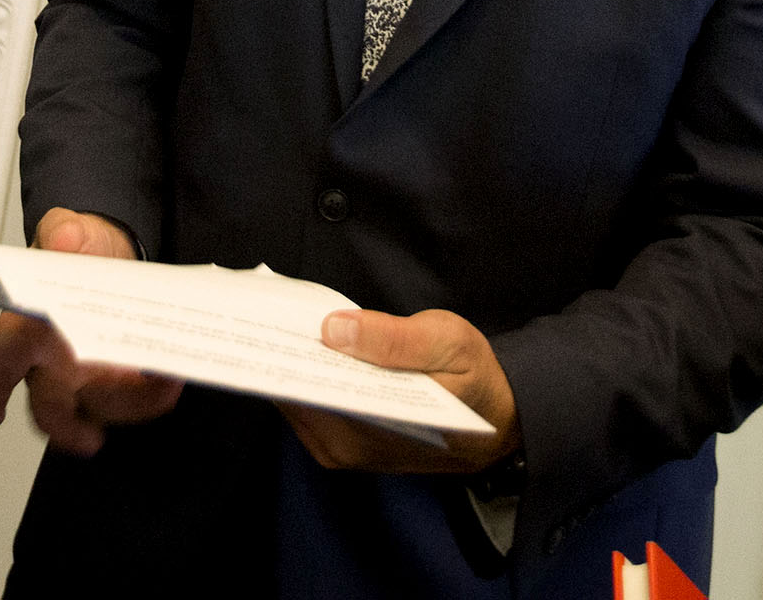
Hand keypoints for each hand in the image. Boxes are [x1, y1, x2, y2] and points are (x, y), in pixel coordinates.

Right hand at [0, 209, 181, 455]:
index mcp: (26, 328)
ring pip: (98, 410)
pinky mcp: (118, 381)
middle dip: (69, 425)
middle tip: (89, 433)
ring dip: (130, 406)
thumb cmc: (76, 253)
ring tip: (162, 386)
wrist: (109, 255)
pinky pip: (133, 401)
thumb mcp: (68, 231)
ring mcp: (84, 378)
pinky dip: (155, 395)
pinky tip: (172, 377)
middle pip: (49, 405)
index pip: (1, 361)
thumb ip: (63, 231)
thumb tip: (63, 239)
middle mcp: (50, 363)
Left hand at [280, 308, 520, 475]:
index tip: (264, 321)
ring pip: (296, 403)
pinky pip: (307, 408)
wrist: (498, 418)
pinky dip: (301, 377)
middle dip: (281, 355)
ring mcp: (342, 451)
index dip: (284, 356)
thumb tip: (333, 328)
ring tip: (278, 322)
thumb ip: (393, 339)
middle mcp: (349, 448)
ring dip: (289, 365)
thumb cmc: (474, 378)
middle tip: (264, 311)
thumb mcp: (447, 343)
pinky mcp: (343, 445)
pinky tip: (301, 347)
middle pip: (294, 398)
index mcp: (374, 428)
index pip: (308, 393)